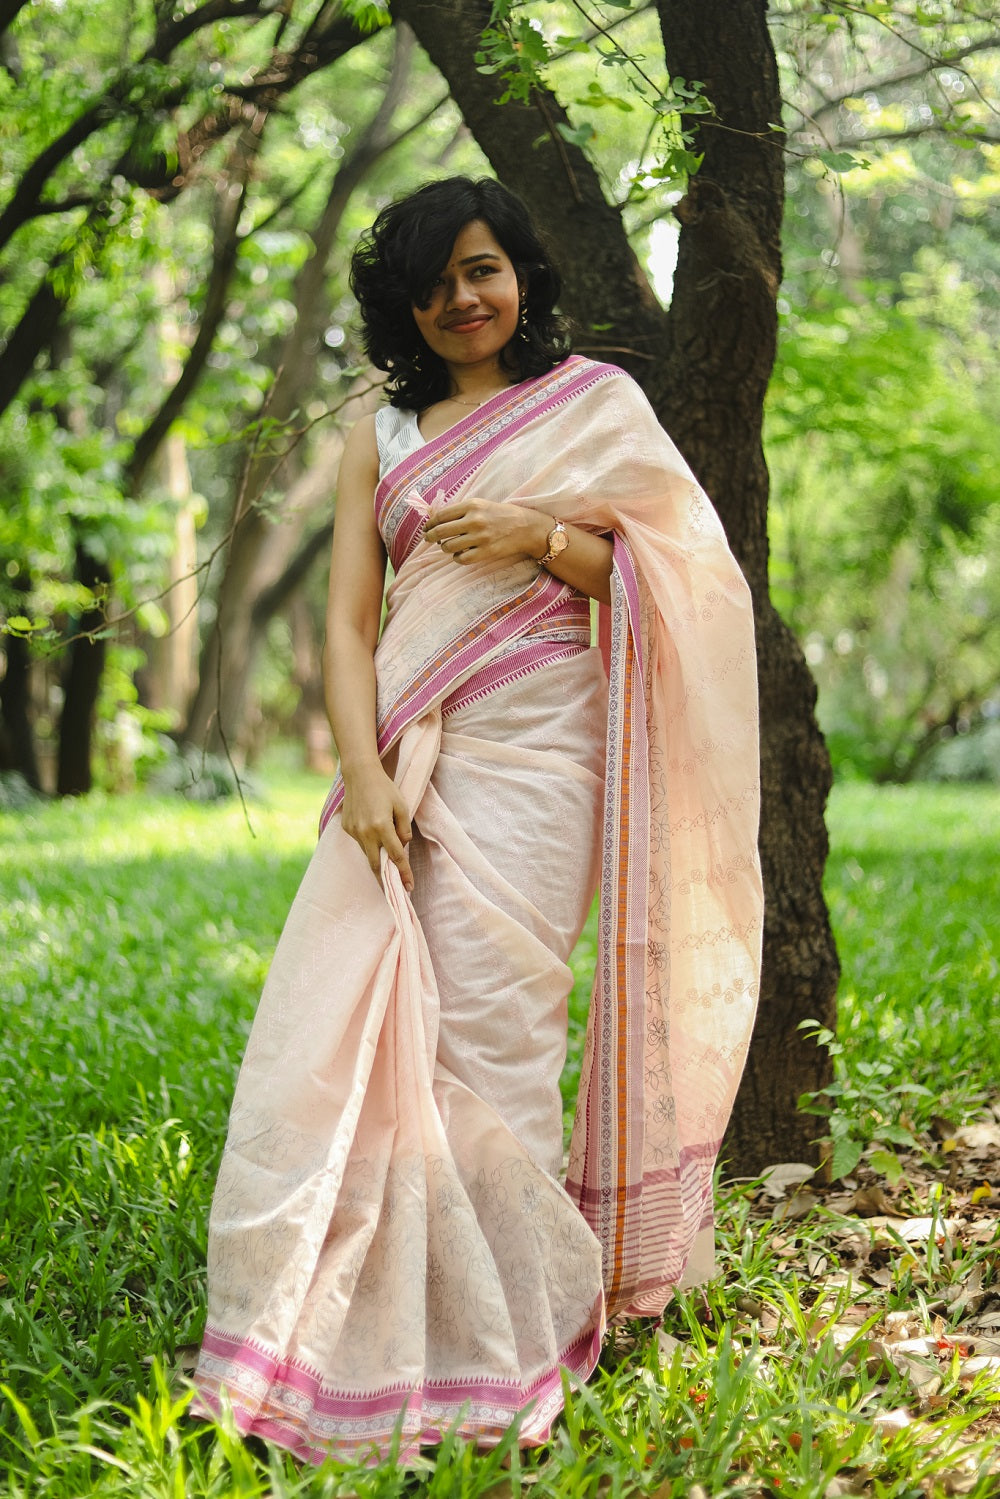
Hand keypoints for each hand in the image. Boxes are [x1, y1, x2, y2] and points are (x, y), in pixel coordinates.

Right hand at [340, 762, 413, 892]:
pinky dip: (369, 843)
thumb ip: (404, 829)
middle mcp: (365, 832)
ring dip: (378, 857)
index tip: (409, 887)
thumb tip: (403, 846)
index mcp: (382, 826)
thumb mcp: (402, 806)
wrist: (359, 775)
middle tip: (394, 888)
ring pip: (368, 853)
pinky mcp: (346, 828)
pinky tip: (372, 831)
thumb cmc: (384, 788)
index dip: (404, 873)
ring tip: (386, 855)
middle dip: (385, 878)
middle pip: (376, 865)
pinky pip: (360, 842)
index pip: (396, 857)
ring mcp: (353, 831)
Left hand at [423, 496, 549, 566]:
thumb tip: (436, 520)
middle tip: (428, 539)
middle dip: (430, 536)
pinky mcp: (486, 552)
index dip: (430, 523)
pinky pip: (461, 559)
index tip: (426, 528)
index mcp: (472, 505)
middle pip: (441, 531)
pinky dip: (457, 558)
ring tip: (449, 546)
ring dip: (445, 547)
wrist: (525, 527)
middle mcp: (475, 520)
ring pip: (449, 546)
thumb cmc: (500, 515)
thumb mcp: (481, 505)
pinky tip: (461, 554)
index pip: (441, 515)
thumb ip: (460, 511)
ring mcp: (480, 537)